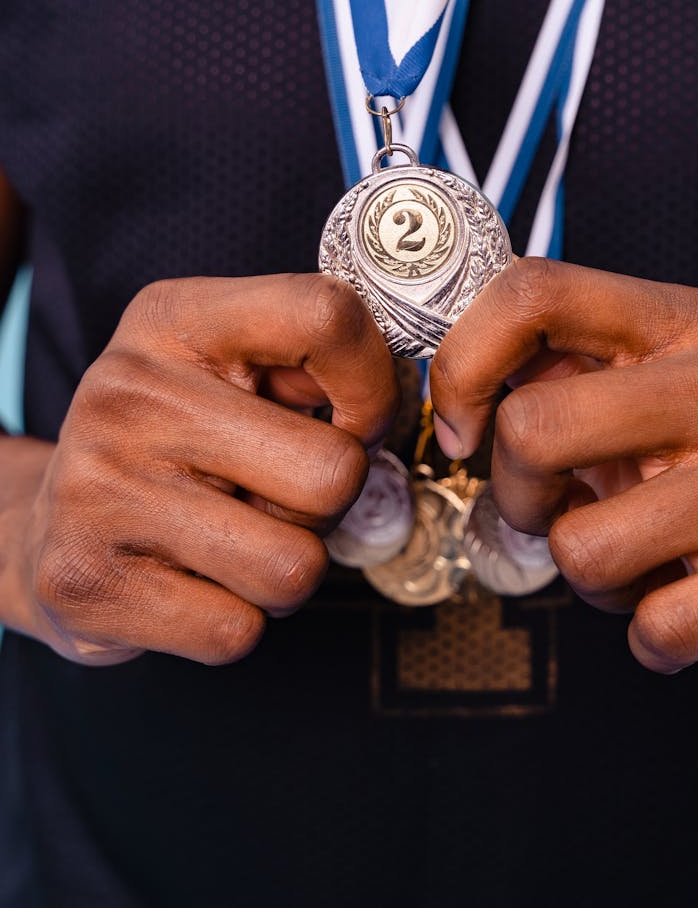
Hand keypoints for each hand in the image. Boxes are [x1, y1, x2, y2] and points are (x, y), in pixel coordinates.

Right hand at [15, 275, 397, 665]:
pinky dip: (234, 620)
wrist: (42, 524)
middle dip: (330, 503)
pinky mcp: (87, 583)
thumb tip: (406, 396)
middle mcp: (130, 392)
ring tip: (234, 540)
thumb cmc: (169, 440)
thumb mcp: (224, 365)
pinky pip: (237, 630)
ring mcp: (100, 488)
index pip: (329, 316)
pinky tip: (190, 580)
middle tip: (279, 497)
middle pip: (335, 471)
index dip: (375, 384)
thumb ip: (312, 361)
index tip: (354, 418)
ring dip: (286, 569)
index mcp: (176, 319)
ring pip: (295, 567)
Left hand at [430, 257, 697, 684]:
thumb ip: (559, 374)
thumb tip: (454, 386)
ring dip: (591, 578)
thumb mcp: (643, 397)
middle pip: (534, 427)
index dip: (463, 364)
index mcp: (682, 323)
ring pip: (584, 546)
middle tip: (561, 511)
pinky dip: (652, 636)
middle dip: (519, 497)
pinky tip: (690, 601)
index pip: (534, 291)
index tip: (464, 427)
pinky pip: (661, 626)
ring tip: (643, 559)